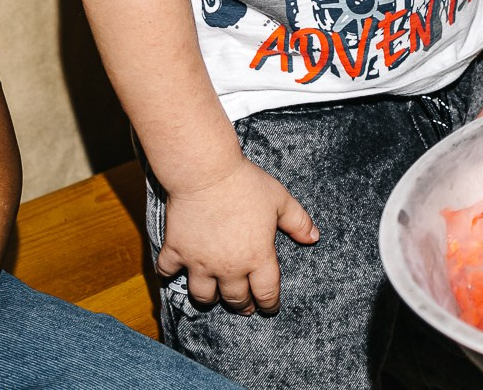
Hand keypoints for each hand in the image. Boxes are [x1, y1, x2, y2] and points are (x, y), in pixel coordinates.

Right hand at [157, 156, 318, 314]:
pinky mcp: (176, 251)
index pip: (266, 292)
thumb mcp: (280, 200)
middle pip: (235, 299)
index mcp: (257, 257)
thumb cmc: (246, 184)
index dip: (269, 304)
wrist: (206, 174)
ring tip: (215, 297)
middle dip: (242, 306)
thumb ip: (298, 222)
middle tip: (244, 307)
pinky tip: (173, 274)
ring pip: (203, 295)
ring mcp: (199, 262)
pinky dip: (169, 275)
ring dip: (211, 299)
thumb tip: (314, 238)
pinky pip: (168, 272)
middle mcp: (228, 267)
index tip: (270, 309)